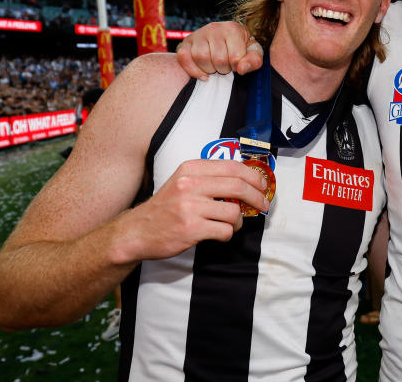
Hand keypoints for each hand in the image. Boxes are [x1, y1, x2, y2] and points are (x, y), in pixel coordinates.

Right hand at [121, 159, 269, 262]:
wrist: (138, 231)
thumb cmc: (166, 207)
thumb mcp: (183, 182)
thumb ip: (209, 178)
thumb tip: (245, 181)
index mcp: (191, 169)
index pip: (232, 167)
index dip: (253, 176)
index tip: (263, 185)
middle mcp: (190, 185)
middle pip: (238, 187)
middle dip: (257, 197)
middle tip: (263, 205)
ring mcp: (190, 207)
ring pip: (233, 212)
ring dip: (238, 221)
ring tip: (231, 224)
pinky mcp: (191, 229)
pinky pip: (225, 231)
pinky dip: (227, 234)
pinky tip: (219, 234)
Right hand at [176, 22, 263, 79]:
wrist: (222, 43)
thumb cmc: (240, 49)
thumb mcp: (253, 53)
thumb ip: (254, 60)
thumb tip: (241, 68)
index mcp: (233, 28)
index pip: (235, 57)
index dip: (236, 66)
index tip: (236, 63)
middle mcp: (214, 27)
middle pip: (218, 59)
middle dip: (223, 69)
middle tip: (225, 65)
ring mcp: (198, 34)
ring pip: (201, 58)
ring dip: (209, 69)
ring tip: (214, 67)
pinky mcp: (186, 42)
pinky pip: (184, 58)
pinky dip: (193, 70)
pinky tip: (203, 73)